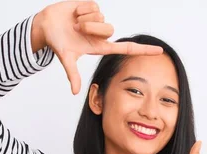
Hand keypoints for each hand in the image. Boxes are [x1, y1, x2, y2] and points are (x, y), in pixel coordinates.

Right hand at [34, 1, 162, 94]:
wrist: (46, 24)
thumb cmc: (57, 42)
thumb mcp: (66, 58)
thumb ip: (72, 74)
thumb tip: (75, 92)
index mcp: (100, 46)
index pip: (127, 48)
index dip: (143, 50)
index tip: (159, 51)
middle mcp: (102, 33)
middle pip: (109, 29)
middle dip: (90, 28)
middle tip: (77, 30)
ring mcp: (98, 19)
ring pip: (100, 16)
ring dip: (84, 19)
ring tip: (74, 23)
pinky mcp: (93, 6)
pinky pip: (93, 5)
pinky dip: (81, 9)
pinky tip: (74, 13)